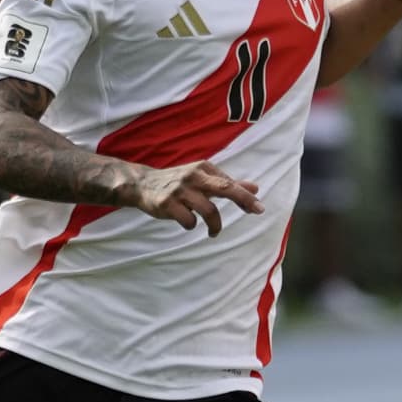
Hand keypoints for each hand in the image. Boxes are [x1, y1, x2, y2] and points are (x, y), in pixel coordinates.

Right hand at [123, 160, 261, 231]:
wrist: (142, 184)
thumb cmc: (180, 183)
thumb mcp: (203, 179)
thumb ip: (228, 184)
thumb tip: (256, 188)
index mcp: (203, 168)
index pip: (230, 183)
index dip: (246, 197)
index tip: (258, 209)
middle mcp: (193, 176)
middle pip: (225, 187)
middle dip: (243, 199)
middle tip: (258, 211)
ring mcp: (180, 190)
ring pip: (208, 210)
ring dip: (215, 225)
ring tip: (213, 232)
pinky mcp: (167, 204)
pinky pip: (188, 220)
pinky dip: (191, 225)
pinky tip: (188, 223)